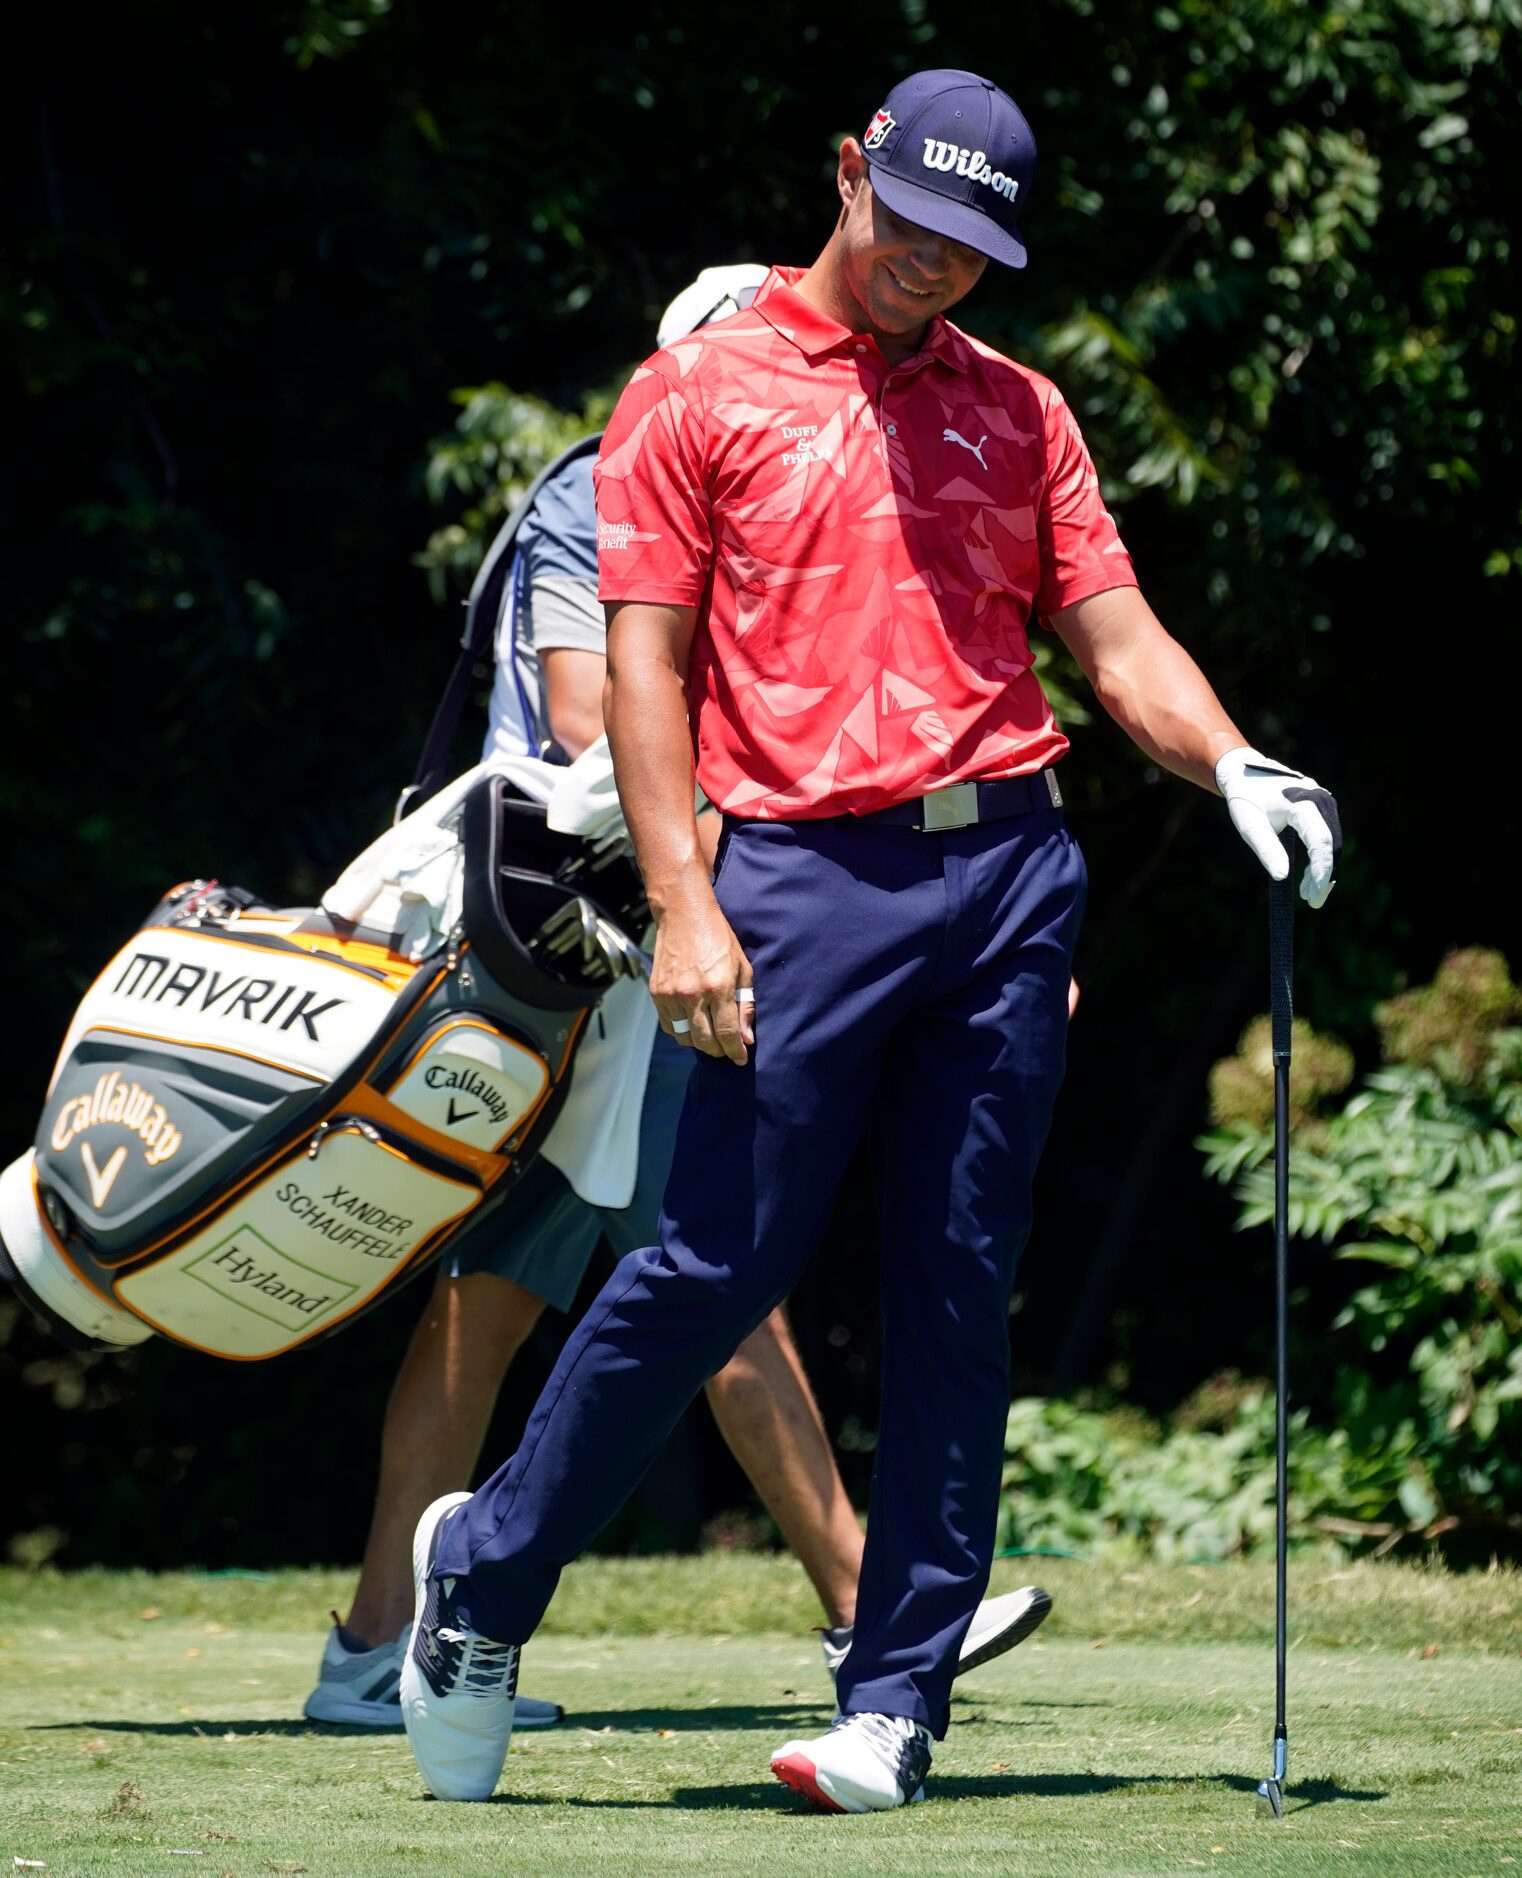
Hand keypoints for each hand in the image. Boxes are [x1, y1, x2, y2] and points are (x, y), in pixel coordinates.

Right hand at [649, 882, 755, 1064]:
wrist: (684, 914)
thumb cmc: (718, 938)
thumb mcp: (742, 968)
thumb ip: (744, 1004)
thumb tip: (746, 1037)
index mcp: (718, 987)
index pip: (727, 1034)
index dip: (735, 1051)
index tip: (740, 1058)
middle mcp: (692, 994)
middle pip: (705, 1042)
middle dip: (719, 1051)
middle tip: (727, 1048)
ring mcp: (671, 995)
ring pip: (685, 1038)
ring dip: (699, 1043)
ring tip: (710, 1036)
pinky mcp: (657, 993)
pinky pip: (669, 1026)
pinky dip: (681, 1031)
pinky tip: (692, 1024)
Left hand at [1215, 746, 1341, 908]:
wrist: (1245, 773)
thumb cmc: (1245, 799)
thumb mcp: (1250, 826)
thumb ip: (1267, 850)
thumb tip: (1284, 878)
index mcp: (1302, 802)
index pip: (1320, 841)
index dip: (1321, 871)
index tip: (1314, 896)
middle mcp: (1320, 798)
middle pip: (1331, 843)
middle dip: (1324, 875)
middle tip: (1313, 902)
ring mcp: (1324, 801)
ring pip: (1331, 841)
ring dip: (1323, 869)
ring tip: (1308, 894)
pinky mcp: (1322, 807)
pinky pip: (1326, 835)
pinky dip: (1320, 857)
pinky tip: (1310, 877)